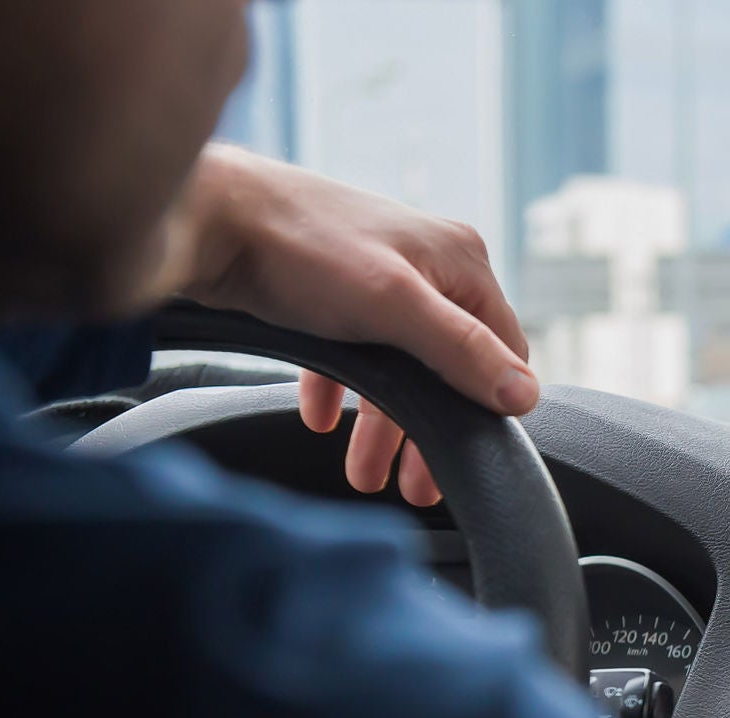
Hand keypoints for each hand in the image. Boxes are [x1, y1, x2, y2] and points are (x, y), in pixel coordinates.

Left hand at [168, 145, 537, 505]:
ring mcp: (381, 276)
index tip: (468, 458)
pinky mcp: (333, 290)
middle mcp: (429, 264)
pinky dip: (343, 391)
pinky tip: (322, 419)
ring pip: (400, 366)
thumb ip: (461, 352)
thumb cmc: (299, 249)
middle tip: (416, 487)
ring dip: (383, 424)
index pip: (503, 349)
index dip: (488, 408)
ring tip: (365, 473)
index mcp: (460, 260)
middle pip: (449, 367)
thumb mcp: (393, 306)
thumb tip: (523, 397)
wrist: (206, 218)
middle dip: (430, 431)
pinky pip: (354, 352)